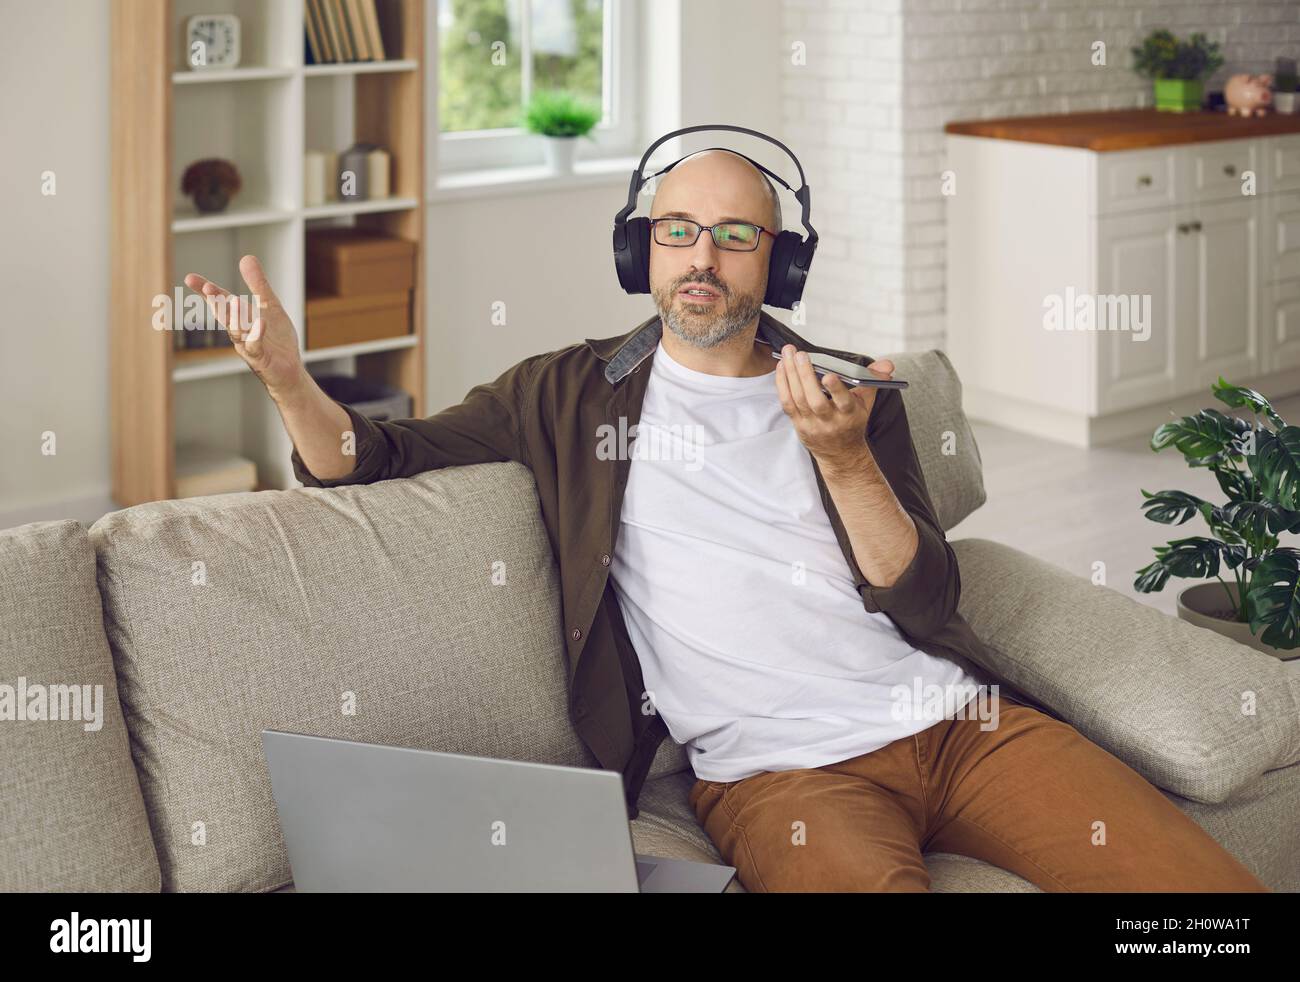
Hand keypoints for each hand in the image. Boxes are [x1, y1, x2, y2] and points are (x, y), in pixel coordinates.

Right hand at [183, 255, 304, 398]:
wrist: (289, 370)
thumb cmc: (276, 339)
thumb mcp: (269, 306)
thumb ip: (257, 284)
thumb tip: (246, 257)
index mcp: (239, 318)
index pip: (221, 301)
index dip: (207, 290)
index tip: (189, 278)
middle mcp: (238, 332)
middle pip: (224, 315)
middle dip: (217, 302)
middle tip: (208, 288)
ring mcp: (248, 346)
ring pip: (237, 332)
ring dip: (235, 318)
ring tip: (234, 302)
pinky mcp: (260, 359)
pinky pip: (256, 346)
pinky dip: (256, 335)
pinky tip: (260, 322)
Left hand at [774, 343, 893, 467]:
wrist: (840, 453)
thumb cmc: (852, 422)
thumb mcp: (866, 403)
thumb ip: (873, 380)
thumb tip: (887, 365)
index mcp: (849, 415)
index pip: (843, 402)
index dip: (836, 389)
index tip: (829, 375)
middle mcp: (829, 421)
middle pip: (815, 400)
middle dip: (806, 376)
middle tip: (800, 354)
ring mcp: (812, 424)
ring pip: (798, 400)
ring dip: (791, 375)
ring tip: (787, 354)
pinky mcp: (798, 424)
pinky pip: (787, 403)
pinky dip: (783, 384)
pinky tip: (782, 367)